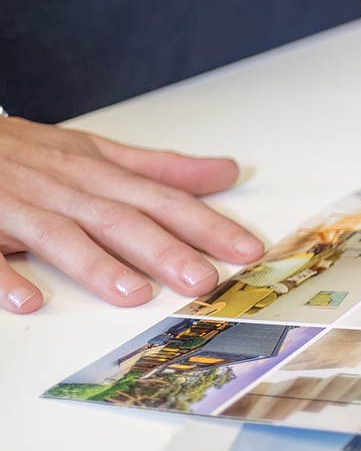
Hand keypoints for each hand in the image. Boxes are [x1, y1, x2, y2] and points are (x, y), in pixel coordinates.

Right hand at [0, 118, 262, 313]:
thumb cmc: (22, 152)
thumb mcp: (92, 150)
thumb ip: (159, 168)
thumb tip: (225, 171)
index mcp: (94, 173)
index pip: (160, 199)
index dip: (205, 224)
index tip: (246, 250)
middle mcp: (61, 189)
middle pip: (117, 219)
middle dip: (162, 249)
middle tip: (203, 280)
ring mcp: (15, 207)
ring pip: (59, 235)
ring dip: (95, 264)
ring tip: (133, 294)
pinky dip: (3, 276)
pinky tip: (29, 300)